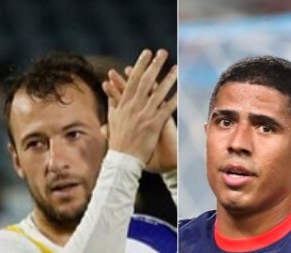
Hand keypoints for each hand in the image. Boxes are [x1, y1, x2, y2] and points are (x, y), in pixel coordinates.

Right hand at [102, 49, 177, 163]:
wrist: (122, 161)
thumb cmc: (117, 142)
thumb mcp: (112, 120)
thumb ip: (113, 105)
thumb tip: (109, 92)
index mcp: (123, 105)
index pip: (132, 81)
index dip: (140, 66)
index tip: (147, 53)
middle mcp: (133, 108)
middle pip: (145, 82)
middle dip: (154, 66)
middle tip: (162, 52)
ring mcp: (143, 116)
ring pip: (157, 94)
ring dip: (167, 79)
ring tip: (176, 68)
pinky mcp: (153, 125)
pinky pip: (165, 110)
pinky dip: (173, 100)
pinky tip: (181, 91)